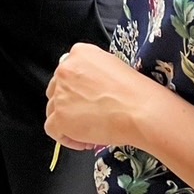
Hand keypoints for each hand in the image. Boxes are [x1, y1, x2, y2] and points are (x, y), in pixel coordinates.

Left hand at [45, 43, 160, 151]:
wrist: (141, 111)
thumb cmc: (137, 93)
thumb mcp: (114, 67)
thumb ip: (94, 72)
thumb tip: (89, 88)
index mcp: (80, 53)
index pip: (68, 71)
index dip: (77, 89)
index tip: (88, 99)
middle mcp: (66, 69)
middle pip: (57, 89)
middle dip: (71, 104)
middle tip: (90, 116)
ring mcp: (60, 93)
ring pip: (53, 108)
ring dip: (69, 121)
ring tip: (92, 131)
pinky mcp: (59, 117)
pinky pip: (52, 129)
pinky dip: (66, 138)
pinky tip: (85, 140)